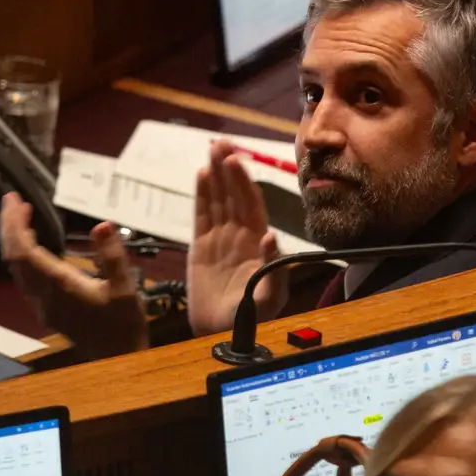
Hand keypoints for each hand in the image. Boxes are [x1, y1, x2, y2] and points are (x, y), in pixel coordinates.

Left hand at [0, 197, 147, 358]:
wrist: (118, 359)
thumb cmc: (123, 324)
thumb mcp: (125, 288)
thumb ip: (113, 256)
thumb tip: (102, 225)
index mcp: (59, 286)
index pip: (24, 252)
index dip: (14, 225)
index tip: (15, 200)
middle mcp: (43, 295)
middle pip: (13, 258)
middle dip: (9, 226)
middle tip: (11, 200)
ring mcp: (41, 303)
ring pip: (15, 267)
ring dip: (13, 239)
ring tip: (20, 214)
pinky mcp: (46, 307)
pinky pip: (23, 275)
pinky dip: (22, 252)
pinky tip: (31, 241)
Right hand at [186, 142, 283, 334]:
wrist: (223, 334)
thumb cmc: (251, 317)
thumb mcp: (270, 297)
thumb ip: (274, 267)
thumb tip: (270, 236)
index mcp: (259, 241)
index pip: (251, 204)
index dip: (244, 181)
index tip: (236, 160)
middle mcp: (241, 235)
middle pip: (234, 194)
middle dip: (228, 168)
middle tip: (220, 142)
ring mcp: (221, 238)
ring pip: (218, 200)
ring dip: (215, 175)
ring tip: (211, 149)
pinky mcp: (201, 247)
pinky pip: (201, 215)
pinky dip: (202, 195)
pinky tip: (201, 175)